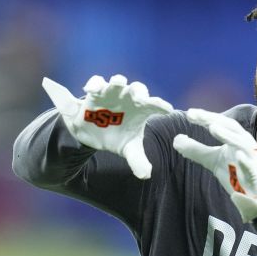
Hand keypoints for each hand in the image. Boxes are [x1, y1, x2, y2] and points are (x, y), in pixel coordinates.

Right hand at [41, 74, 173, 179]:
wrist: (92, 134)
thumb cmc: (117, 137)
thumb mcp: (128, 149)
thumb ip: (138, 160)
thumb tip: (146, 174)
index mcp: (141, 109)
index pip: (154, 105)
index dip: (160, 105)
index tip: (167, 110)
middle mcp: (129, 98)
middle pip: (138, 89)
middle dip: (140, 92)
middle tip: (141, 98)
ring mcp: (112, 93)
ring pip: (117, 81)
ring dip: (118, 81)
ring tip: (118, 83)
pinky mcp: (95, 92)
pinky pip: (95, 83)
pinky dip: (94, 84)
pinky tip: (90, 91)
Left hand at [172, 109, 256, 221]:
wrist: (254, 194)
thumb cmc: (235, 173)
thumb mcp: (212, 160)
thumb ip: (196, 150)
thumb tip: (176, 140)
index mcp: (235, 138)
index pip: (219, 123)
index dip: (205, 118)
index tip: (189, 114)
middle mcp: (245, 143)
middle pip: (230, 127)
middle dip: (213, 119)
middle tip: (195, 115)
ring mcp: (252, 158)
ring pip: (242, 143)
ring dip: (228, 135)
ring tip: (213, 128)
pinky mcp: (256, 174)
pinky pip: (251, 166)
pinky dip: (245, 160)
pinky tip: (237, 155)